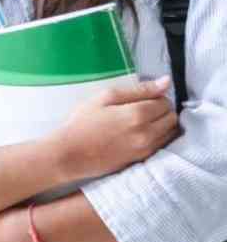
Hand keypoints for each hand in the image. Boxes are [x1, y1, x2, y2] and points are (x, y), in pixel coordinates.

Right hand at [53, 75, 178, 181]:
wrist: (70, 153)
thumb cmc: (83, 122)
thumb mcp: (106, 97)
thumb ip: (139, 89)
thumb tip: (166, 81)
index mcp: (139, 113)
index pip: (165, 101)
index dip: (156, 96)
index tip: (141, 98)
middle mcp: (148, 133)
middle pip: (172, 117)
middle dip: (162, 110)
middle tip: (141, 109)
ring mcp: (146, 148)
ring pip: (170, 132)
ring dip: (162, 124)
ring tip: (142, 122)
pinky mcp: (142, 159)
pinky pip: (163, 145)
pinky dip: (158, 137)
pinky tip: (140, 134)